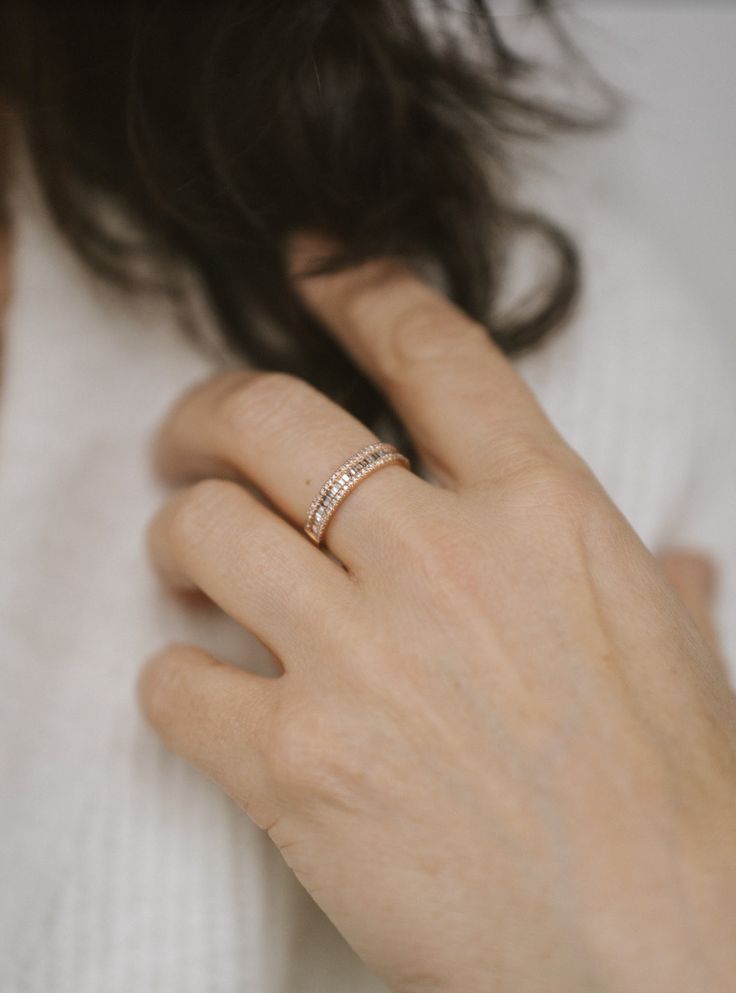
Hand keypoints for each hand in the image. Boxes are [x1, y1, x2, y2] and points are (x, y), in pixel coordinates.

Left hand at [140, 243, 735, 992]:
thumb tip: (676, 561)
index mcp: (544, 512)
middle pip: (272, 419)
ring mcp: (360, 657)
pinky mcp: (295, 763)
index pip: (431, 351)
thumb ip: (655, 585)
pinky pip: (175, 681)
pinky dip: (171, 679)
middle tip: (191, 441)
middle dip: (208, 413)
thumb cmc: (678, 805)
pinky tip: (201, 691)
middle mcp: (443, 560)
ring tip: (188, 563)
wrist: (659, 955)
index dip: (358, 288)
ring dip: (178, 538)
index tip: (313, 266)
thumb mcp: (677, 656)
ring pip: (204, 530)